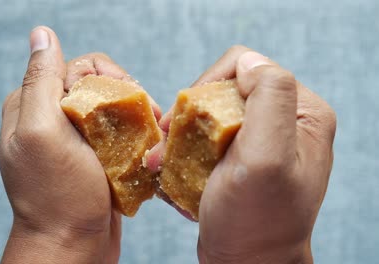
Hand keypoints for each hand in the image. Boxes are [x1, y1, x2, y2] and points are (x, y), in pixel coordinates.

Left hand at [0, 26, 135, 262]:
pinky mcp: (93, 157)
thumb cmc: (59, 196)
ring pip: (113, 108)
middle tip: (145, 121)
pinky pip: (118, 133)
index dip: (107, 76)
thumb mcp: (43, 132)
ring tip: (149, 139)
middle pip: (99, 85)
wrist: (72, 247)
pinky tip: (143, 152)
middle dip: (125, 97)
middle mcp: (51, 118)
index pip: (77, 66)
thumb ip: (42, 81)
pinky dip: (134, 138)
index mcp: (33, 105)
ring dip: (135, 119)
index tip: (128, 98)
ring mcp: (73, 138)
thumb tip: (42, 33)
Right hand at [148, 46, 335, 262]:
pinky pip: (207, 136)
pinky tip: (173, 171)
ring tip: (160, 161)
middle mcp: (286, 121)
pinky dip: (185, 150)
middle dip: (191, 113)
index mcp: (302, 112)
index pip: (248, 68)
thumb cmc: (255, 220)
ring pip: (211, 112)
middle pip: (226, 89)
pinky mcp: (242, 156)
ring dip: (181, 134)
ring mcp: (263, 138)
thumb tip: (249, 62)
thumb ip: (268, 97)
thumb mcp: (267, 157)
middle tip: (166, 141)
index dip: (209, 84)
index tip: (184, 117)